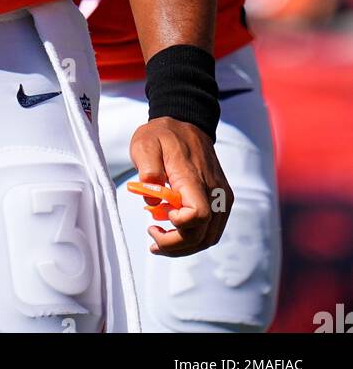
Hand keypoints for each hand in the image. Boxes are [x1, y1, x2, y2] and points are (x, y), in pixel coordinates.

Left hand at [129, 118, 232, 255]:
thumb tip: (153, 202)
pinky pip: (213, 229)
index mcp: (194, 176)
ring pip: (210, 237)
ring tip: (161, 239)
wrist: (187, 122)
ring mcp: (221, 196)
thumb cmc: (163, 135)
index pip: (198, 214)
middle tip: (152, 237)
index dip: (180, 226)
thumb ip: (148, 171)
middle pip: (203, 234)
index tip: (157, 217)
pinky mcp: (223, 199)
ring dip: (185, 246)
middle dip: (176, 245)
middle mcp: (214, 190)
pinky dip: (195, 238)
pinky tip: (176, 231)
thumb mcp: (145, 144)